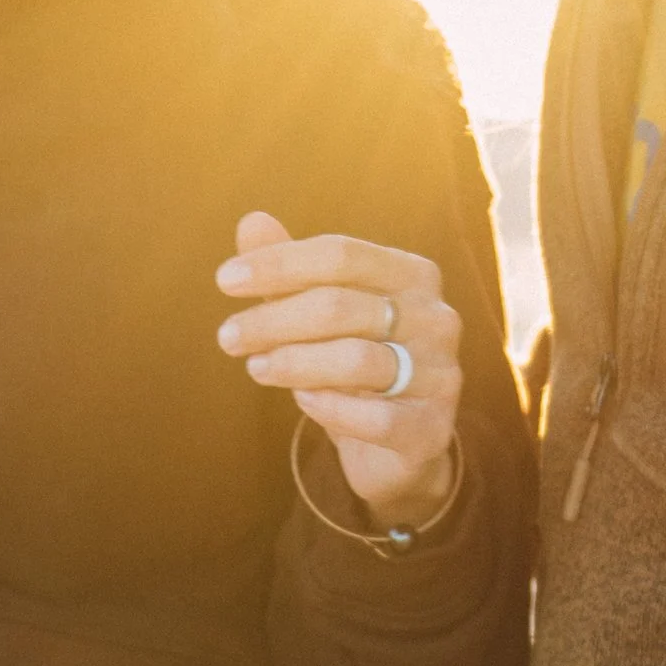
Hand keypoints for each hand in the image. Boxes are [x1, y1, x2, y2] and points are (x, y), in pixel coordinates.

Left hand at [215, 208, 464, 527]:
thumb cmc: (353, 365)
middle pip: (341, 306)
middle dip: (273, 319)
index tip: (225, 281)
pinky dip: (329, 408)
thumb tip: (251, 221)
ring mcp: (440, 374)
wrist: (395, 445)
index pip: (341, 255)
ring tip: (255, 367)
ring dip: (292, 363)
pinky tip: (303, 400)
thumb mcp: (320, 314)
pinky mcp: (430, 428)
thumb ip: (290, 270)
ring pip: (355, 360)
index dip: (279, 264)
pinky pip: (374, 417)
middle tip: (227, 337)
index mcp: (413, 275)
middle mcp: (436, 318)